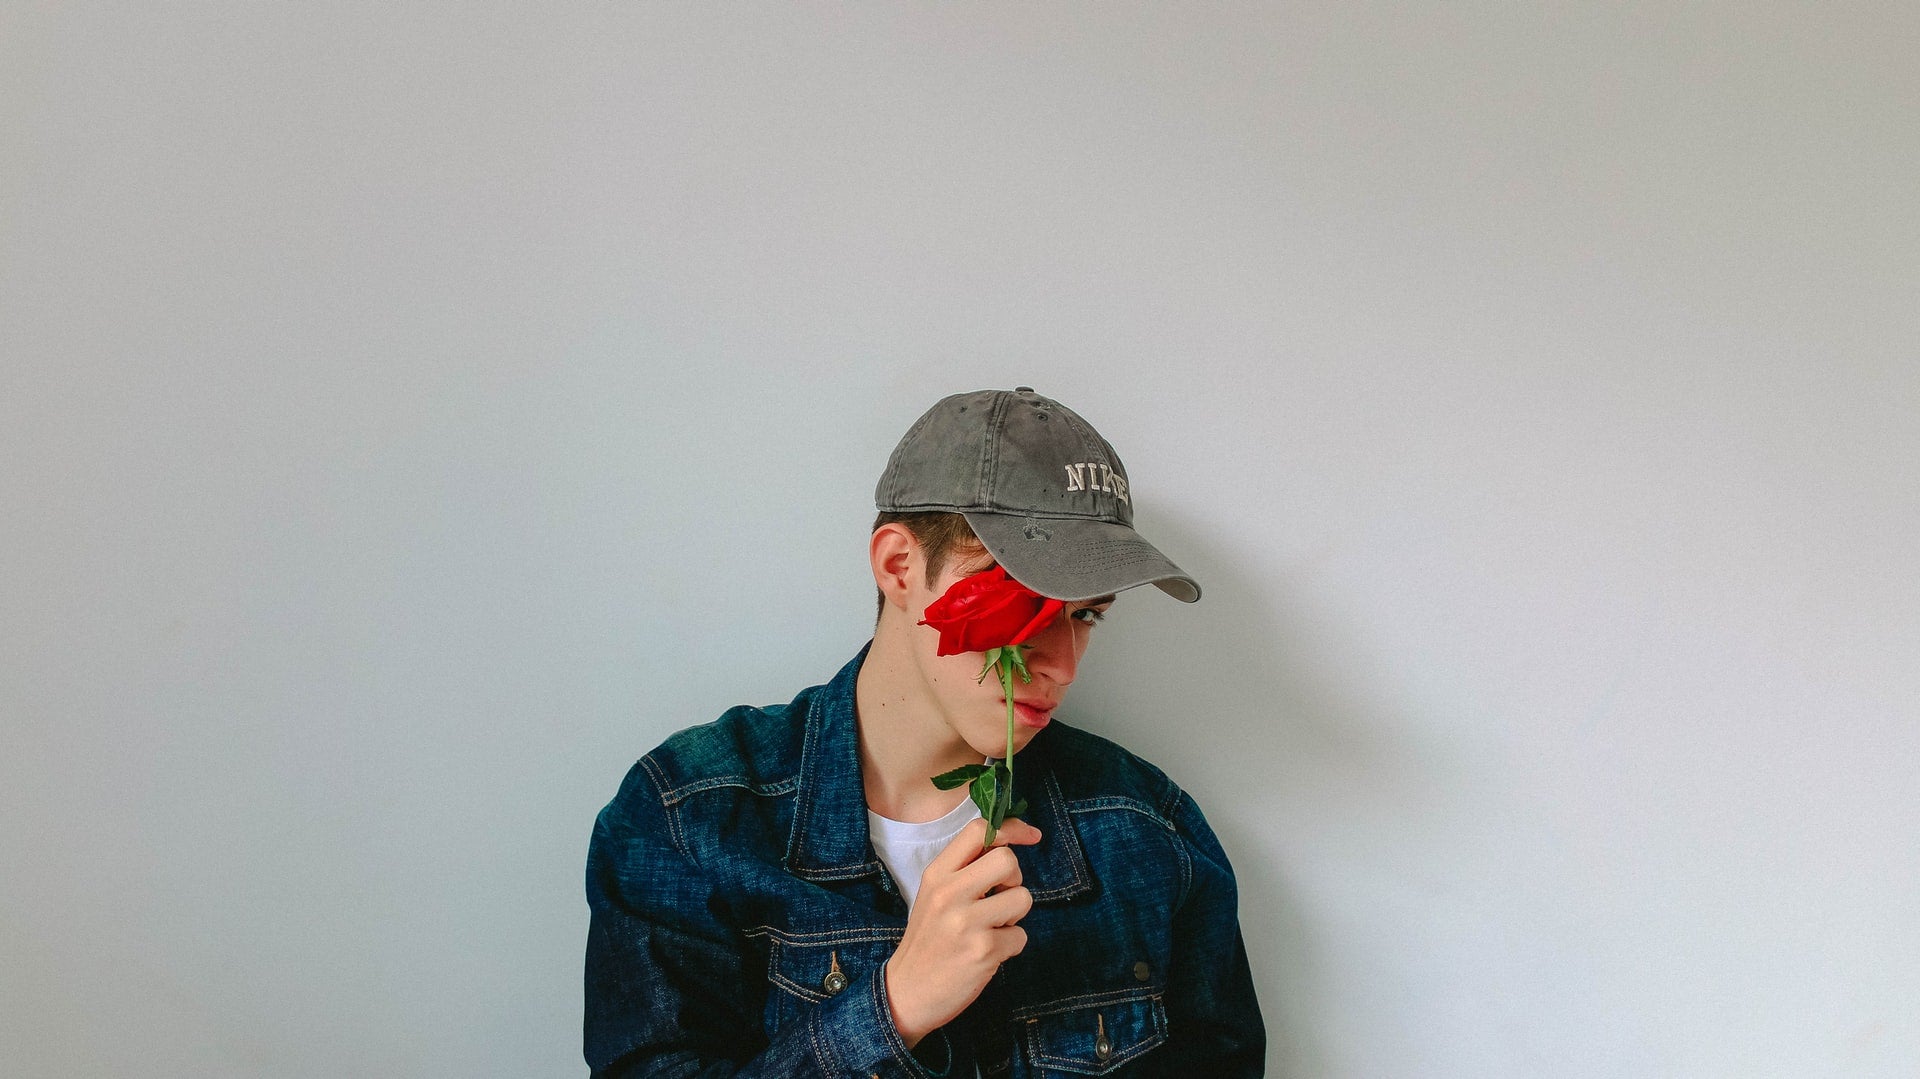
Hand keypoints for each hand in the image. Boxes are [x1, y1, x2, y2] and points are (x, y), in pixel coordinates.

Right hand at [883, 816, 1041, 1047]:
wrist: (907, 992)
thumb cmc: (928, 940)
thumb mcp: (934, 895)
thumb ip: (965, 870)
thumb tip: (1009, 843)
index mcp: (936, 874)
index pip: (978, 831)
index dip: (1012, 829)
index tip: (1030, 836)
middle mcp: (950, 893)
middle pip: (1007, 860)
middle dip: (1014, 879)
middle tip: (1000, 897)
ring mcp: (966, 922)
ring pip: (1022, 898)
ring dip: (1014, 916)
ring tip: (991, 929)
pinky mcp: (983, 951)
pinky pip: (1020, 936)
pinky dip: (1011, 945)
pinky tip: (988, 954)